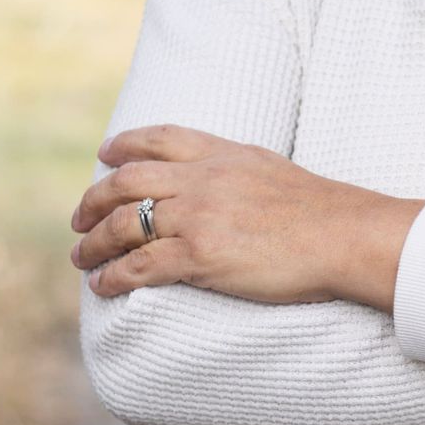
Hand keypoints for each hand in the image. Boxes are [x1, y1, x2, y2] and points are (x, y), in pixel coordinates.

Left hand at [70, 125, 423, 310]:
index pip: (158, 139)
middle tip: (79, 219)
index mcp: (221, 153)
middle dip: (94, 200)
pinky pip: (138, 266)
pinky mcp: (199, 255)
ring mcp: (196, 216)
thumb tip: (228, 186)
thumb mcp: (273, 169)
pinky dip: (112, 276)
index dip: (124, 146)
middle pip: (126, 182)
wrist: (345, 235)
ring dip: (93, 243)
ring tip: (81, 257)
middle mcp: (200, 179)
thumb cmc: (323, 211)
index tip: (106, 156)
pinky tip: (102, 285)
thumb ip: (239, 171)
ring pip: (123, 225)